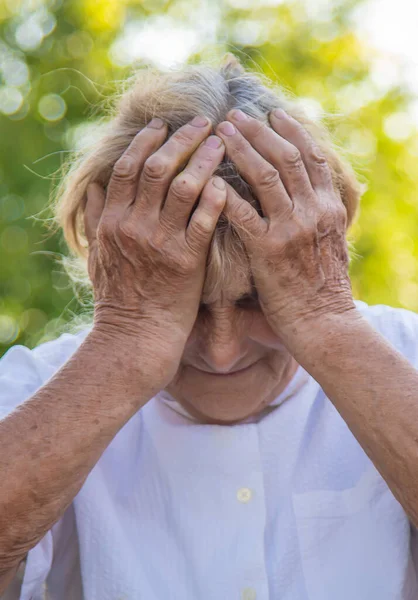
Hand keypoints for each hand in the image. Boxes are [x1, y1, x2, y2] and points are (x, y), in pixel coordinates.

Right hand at [84, 116, 225, 386]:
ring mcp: (160, 243)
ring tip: (222, 142)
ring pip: (182, 187)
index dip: (146, 141)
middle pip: (157, 168)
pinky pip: (203, 221)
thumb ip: (96, 218)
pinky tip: (228, 182)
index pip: (128, 167)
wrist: (135, 338)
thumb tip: (94, 186)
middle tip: (203, 122)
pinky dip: (215, 198)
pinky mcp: (186, 261)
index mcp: (112, 221)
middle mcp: (134, 226)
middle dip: (181, 139)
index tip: (164, 124)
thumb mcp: (97, 254)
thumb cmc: (119, 298)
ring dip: (203, 160)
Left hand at [215, 108, 356, 343]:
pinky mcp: (268, 251)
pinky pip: (243, 213)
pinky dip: (224, 192)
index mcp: (329, 207)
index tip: (273, 113)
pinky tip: (208, 178)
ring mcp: (291, 229)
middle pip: (285, 157)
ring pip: (265, 175)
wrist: (326, 325)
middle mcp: (313, 211)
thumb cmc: (324, 288)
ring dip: (241, 148)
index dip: (291, 131)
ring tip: (220, 131)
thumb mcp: (330, 243)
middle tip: (235, 114)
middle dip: (259, 131)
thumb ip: (317, 215)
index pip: (311, 156)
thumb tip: (303, 194)